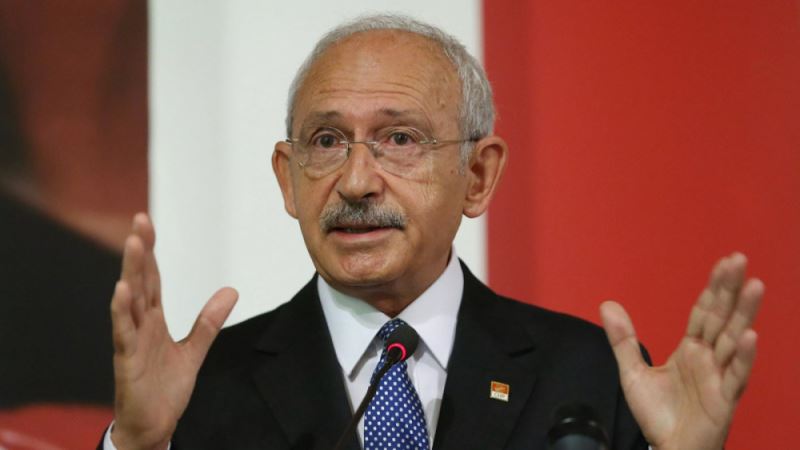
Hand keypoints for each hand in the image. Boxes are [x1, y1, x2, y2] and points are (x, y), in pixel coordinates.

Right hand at [110, 213, 237, 449]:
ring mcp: (131, 341)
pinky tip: (122, 290)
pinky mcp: (127, 360)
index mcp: (153, 320)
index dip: (150, 252)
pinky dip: (122, 311)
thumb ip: (209, 321)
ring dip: (131, 272)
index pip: (152, 279)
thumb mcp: (194, 350)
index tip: (146, 223)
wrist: (152, 426)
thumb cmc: (164, 388)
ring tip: (133, 244)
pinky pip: (124, 332)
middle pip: (140, 281)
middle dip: (139, 251)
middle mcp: (140, 325)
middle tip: (139, 220)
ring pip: (130, 300)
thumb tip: (231, 291)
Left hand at [600, 252, 762, 449]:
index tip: (725, 262)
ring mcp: (719, 377)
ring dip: (744, 314)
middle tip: (740, 259)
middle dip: (730, 289)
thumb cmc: (658, 415)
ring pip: (734, 340)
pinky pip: (736, 375)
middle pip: (721, 317)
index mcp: (691, 349)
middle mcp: (710, 358)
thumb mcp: (632, 372)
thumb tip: (606, 304)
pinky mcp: (724, 399)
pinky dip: (744, 356)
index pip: (704, 312)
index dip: (713, 287)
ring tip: (755, 286)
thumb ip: (623, 340)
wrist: (668, 449)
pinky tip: (749, 335)